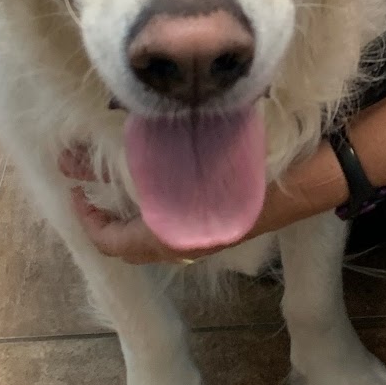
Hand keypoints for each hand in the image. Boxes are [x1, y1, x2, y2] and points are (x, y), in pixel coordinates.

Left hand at [59, 140, 345, 265]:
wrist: (311, 178)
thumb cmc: (255, 166)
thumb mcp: (200, 156)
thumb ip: (162, 158)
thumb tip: (122, 140)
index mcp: (174, 237)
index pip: (114, 243)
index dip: (88, 221)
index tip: (74, 190)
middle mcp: (185, 245)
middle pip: (128, 244)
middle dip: (102, 213)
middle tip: (85, 178)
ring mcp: (204, 239)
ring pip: (150, 237)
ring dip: (127, 212)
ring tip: (113, 176)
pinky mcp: (220, 228)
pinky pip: (172, 227)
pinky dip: (153, 210)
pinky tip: (157, 178)